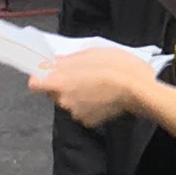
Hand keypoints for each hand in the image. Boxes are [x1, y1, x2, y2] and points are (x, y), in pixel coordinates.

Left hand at [32, 44, 160, 128]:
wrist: (140, 90)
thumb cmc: (117, 67)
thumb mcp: (92, 52)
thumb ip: (69, 59)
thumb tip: (55, 62)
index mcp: (61, 82)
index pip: (34, 84)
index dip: (40, 77)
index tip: (49, 71)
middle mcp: (63, 101)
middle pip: (53, 92)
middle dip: (63, 84)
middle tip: (82, 73)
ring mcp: (76, 113)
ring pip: (69, 101)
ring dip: (77, 94)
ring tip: (97, 84)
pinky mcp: (89, 121)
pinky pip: (83, 111)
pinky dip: (89, 105)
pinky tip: (103, 96)